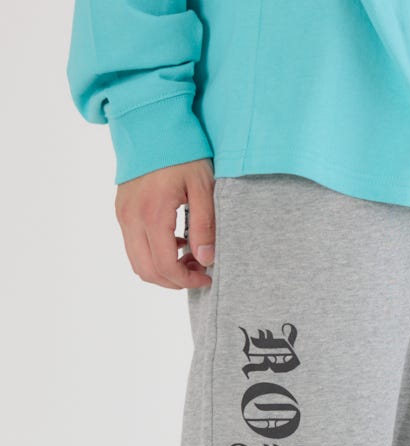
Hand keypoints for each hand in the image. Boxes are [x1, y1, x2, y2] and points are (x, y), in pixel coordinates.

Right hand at [114, 158, 214, 288]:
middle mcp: (131, 218)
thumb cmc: (181, 150)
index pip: (165, 266)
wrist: (151, 121)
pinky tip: (175, 242)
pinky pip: (133, 245)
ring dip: (162, 269)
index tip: (207, 277)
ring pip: (137, 261)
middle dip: (173, 280)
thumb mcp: (203, 187)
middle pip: (146, 271)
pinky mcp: (122, 209)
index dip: (187, 280)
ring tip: (188, 257)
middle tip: (198, 271)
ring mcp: (123, 214)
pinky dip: (152, 253)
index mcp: (152, 214)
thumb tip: (206, 260)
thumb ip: (204, 226)